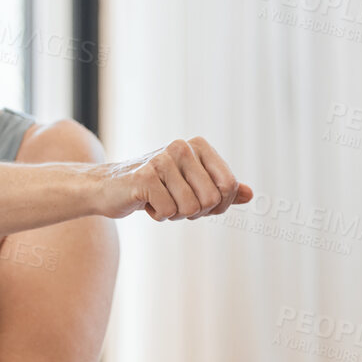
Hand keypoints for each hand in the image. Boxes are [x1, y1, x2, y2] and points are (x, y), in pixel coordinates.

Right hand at [96, 136, 253, 220]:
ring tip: (159, 199)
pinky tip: (145, 201)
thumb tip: (250, 194)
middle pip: (212, 199)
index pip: (229, 186)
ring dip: (175, 214)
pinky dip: (157, 215)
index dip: (218, 205)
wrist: (111, 189)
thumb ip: (222, 189)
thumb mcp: (193, 186)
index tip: (199, 202)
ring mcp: (162, 159)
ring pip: (190, 208)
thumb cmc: (158, 188)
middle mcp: (182, 147)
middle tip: (174, 202)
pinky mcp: (144, 176)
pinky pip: (168, 212)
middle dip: (194, 211)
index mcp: (199, 146)